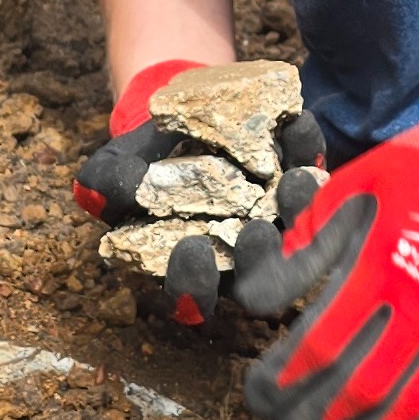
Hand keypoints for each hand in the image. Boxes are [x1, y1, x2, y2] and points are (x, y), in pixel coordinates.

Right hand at [76, 62, 327, 333]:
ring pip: (303, 238)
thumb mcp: (112, 170)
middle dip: (263, 263)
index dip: (193, 286)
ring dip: (301, 212)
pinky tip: (297, 124)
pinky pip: (314, 176)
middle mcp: (240, 263)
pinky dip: (307, 152)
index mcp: (190, 272)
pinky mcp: (300, 187)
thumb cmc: (139, 162)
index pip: (194, 299)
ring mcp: (278, 228)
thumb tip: (104, 194)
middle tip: (257, 231)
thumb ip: (104, 186)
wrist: (176, 120)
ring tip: (294, 178)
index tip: (190, 249)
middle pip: (262, 285)